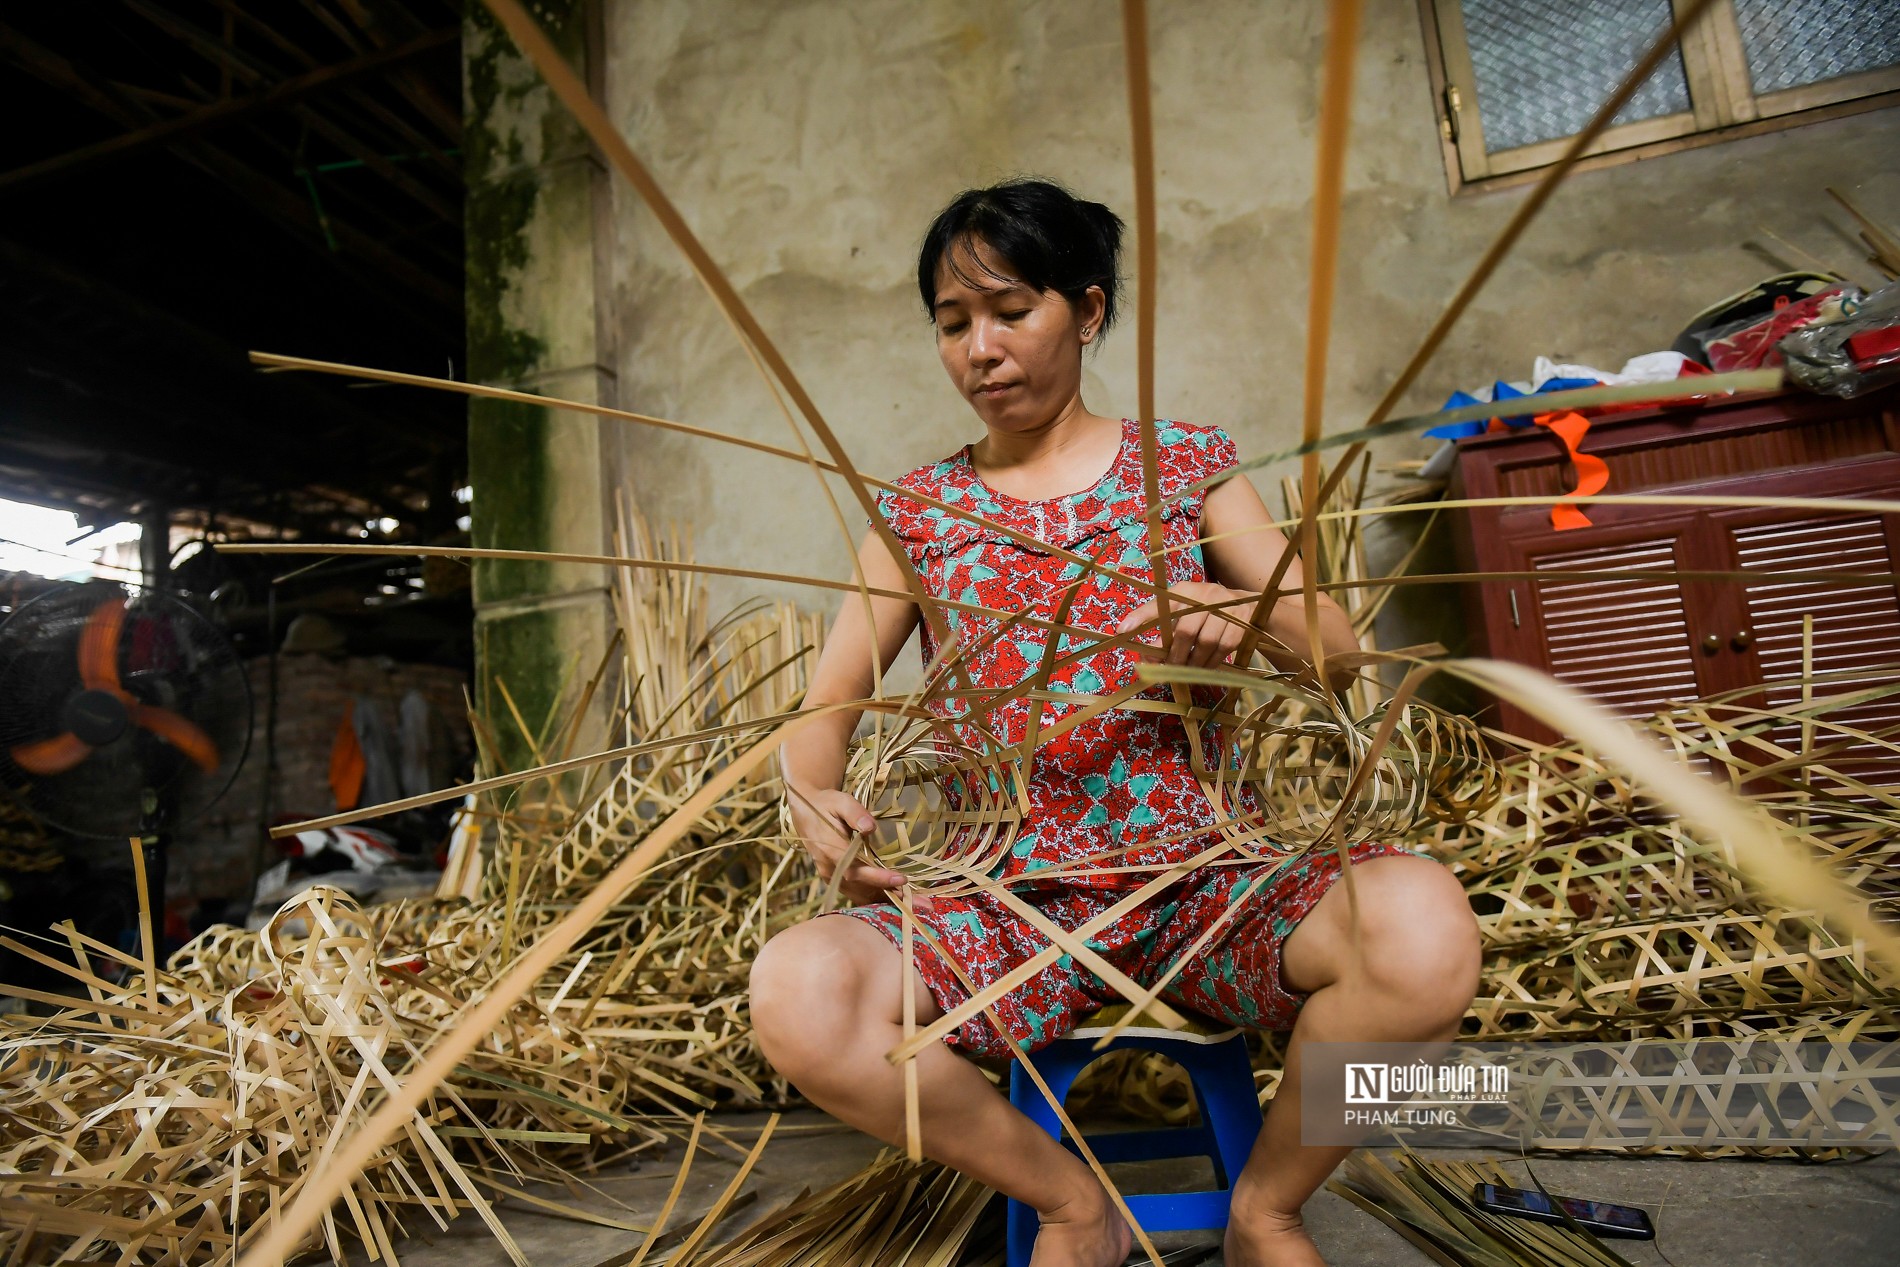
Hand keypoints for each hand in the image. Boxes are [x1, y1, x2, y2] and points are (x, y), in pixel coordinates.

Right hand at [785, 785, 906, 903]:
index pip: (855, 868)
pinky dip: (868, 896)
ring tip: (902, 896)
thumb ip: (855, 813)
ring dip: (877, 896)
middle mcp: (827, 865)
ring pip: (854, 892)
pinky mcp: (831, 877)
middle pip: (857, 884)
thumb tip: (870, 827)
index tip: (900, 879)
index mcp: (829, 847)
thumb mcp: (841, 801)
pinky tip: (885, 896)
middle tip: (907, 892)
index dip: (877, 877)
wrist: (806, 812)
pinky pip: (850, 891)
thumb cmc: (826, 804)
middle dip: (883, 890)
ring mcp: (828, 873)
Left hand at [1115, 582, 1246, 667]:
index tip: (1121, 630)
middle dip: (1175, 655)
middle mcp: (1205, 595)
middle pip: (1185, 631)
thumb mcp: (1183, 609)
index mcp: (1185, 591)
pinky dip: (1211, 663)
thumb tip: (1141, 652)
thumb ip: (1161, 626)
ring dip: (1193, 662)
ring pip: (1205, 642)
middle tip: (1169, 668)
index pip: (1160, 604)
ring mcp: (1226, 608)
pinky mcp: (1241, 622)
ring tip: (1186, 670)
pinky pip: (1223, 648)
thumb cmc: (1206, 611)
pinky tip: (1203, 668)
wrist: (1247, 606)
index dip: (1140, 616)